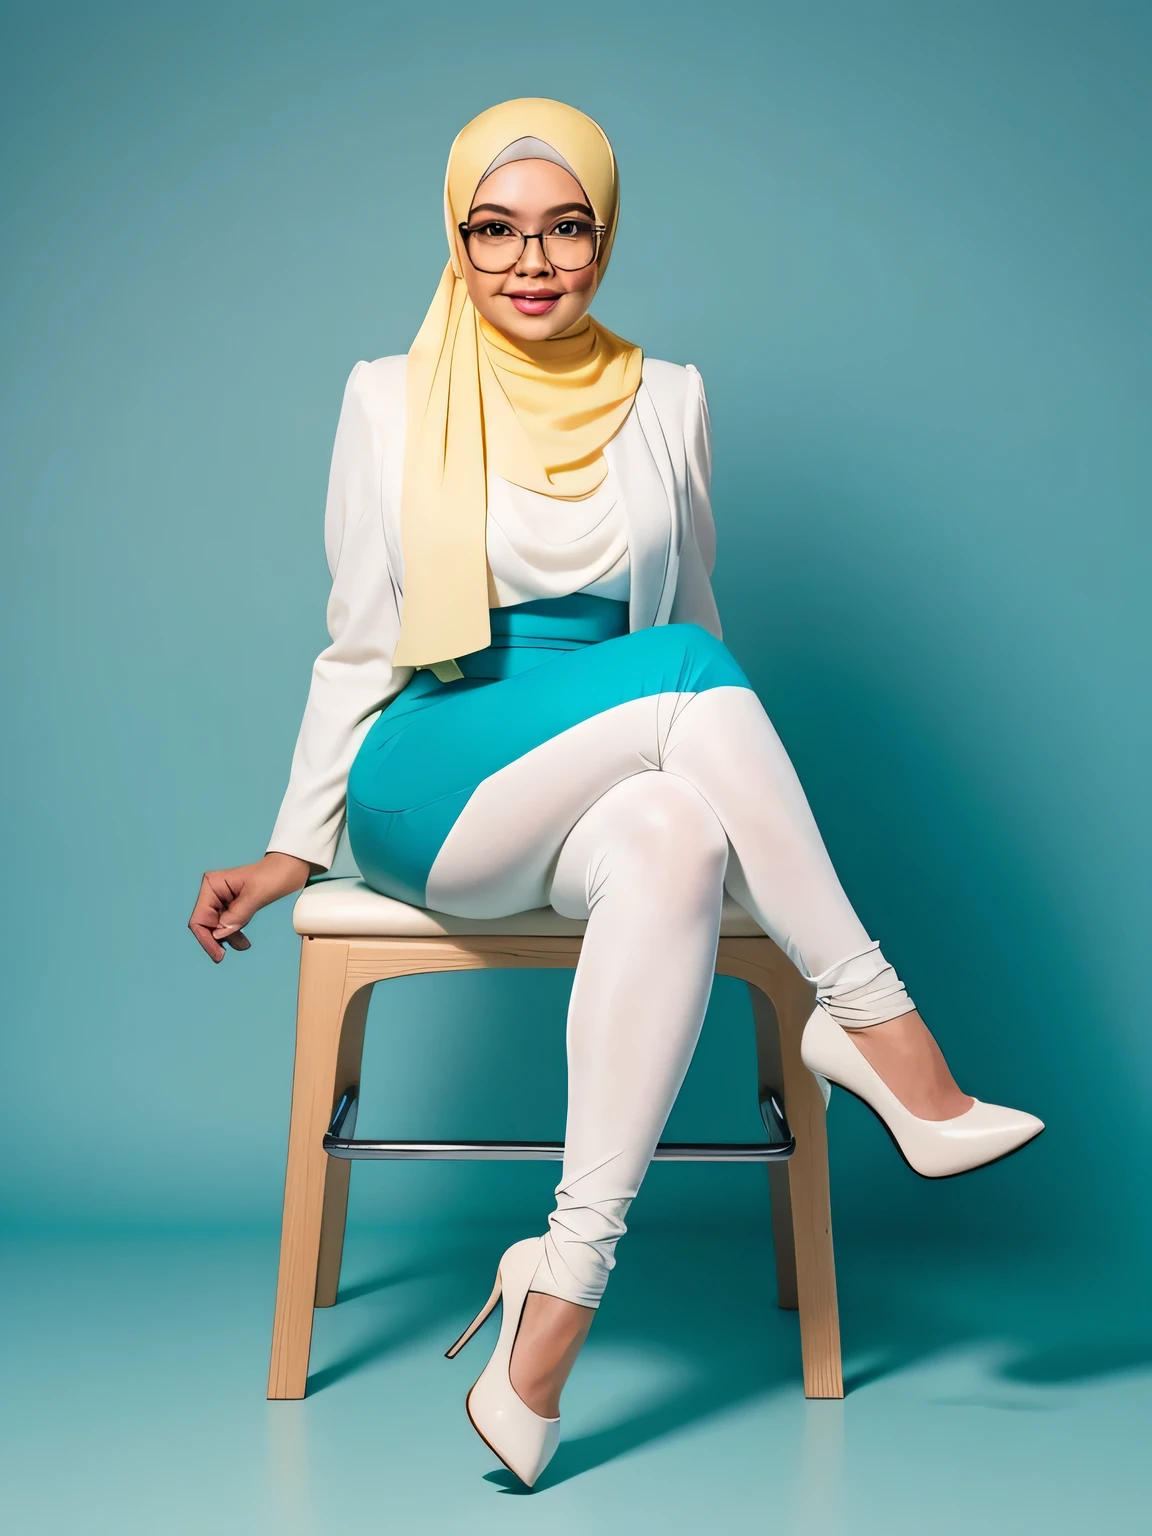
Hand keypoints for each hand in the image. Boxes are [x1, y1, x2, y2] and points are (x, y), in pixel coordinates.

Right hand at [189, 852, 313, 961]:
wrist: (290, 869)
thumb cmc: (275, 875)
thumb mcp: (257, 895)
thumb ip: (238, 914)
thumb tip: (218, 934)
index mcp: (212, 885)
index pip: (199, 918)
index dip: (206, 938)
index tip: (218, 954)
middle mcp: (213, 892)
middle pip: (206, 925)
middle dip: (216, 940)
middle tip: (227, 954)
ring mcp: (222, 900)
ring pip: (216, 928)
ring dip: (227, 939)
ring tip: (244, 945)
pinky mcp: (232, 907)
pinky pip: (227, 926)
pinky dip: (233, 935)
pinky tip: (243, 942)